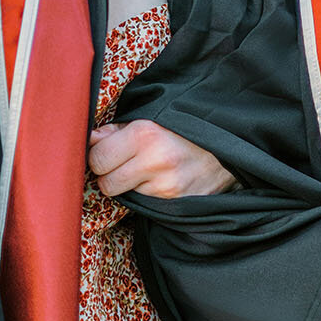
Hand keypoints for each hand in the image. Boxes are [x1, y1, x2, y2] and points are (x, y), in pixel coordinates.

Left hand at [88, 119, 236, 197]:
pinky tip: (159, 179)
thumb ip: (118, 129)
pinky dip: (146, 193)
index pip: (97, 158)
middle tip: (122, 164)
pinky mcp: (175, 204)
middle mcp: (154, 161)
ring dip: (128, 185)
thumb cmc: (186, 126)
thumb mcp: (153, 117)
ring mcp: (165, 186)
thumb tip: (91, 139)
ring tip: (145, 169)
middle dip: (109, 174)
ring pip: (123, 195)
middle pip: (106, 183)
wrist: (230, 145)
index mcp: (145, 134)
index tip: (106, 152)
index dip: (98, 156)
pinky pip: (144, 202)